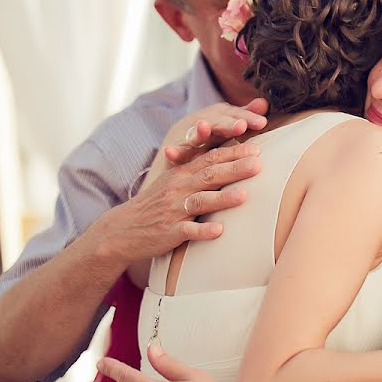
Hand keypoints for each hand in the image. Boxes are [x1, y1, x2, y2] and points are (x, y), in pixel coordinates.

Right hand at [102, 142, 261, 264]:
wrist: (123, 229)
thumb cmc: (158, 203)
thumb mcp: (175, 180)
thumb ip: (199, 168)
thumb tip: (231, 155)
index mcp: (182, 174)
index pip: (210, 159)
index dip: (233, 153)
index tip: (256, 149)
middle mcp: (178, 189)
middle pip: (209, 176)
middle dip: (234, 170)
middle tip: (258, 164)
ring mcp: (173, 211)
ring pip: (200, 202)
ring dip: (222, 198)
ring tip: (244, 195)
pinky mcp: (169, 232)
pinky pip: (187, 231)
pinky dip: (202, 231)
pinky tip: (219, 231)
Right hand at [164, 98, 268, 164]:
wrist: (177, 144)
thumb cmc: (213, 135)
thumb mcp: (229, 124)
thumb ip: (246, 116)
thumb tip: (265, 103)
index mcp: (222, 117)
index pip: (236, 116)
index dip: (248, 118)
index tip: (262, 123)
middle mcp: (205, 123)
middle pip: (218, 122)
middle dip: (228, 124)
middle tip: (240, 126)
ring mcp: (189, 136)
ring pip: (196, 134)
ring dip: (199, 131)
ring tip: (203, 127)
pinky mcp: (177, 151)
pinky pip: (175, 153)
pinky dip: (172, 152)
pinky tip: (169, 152)